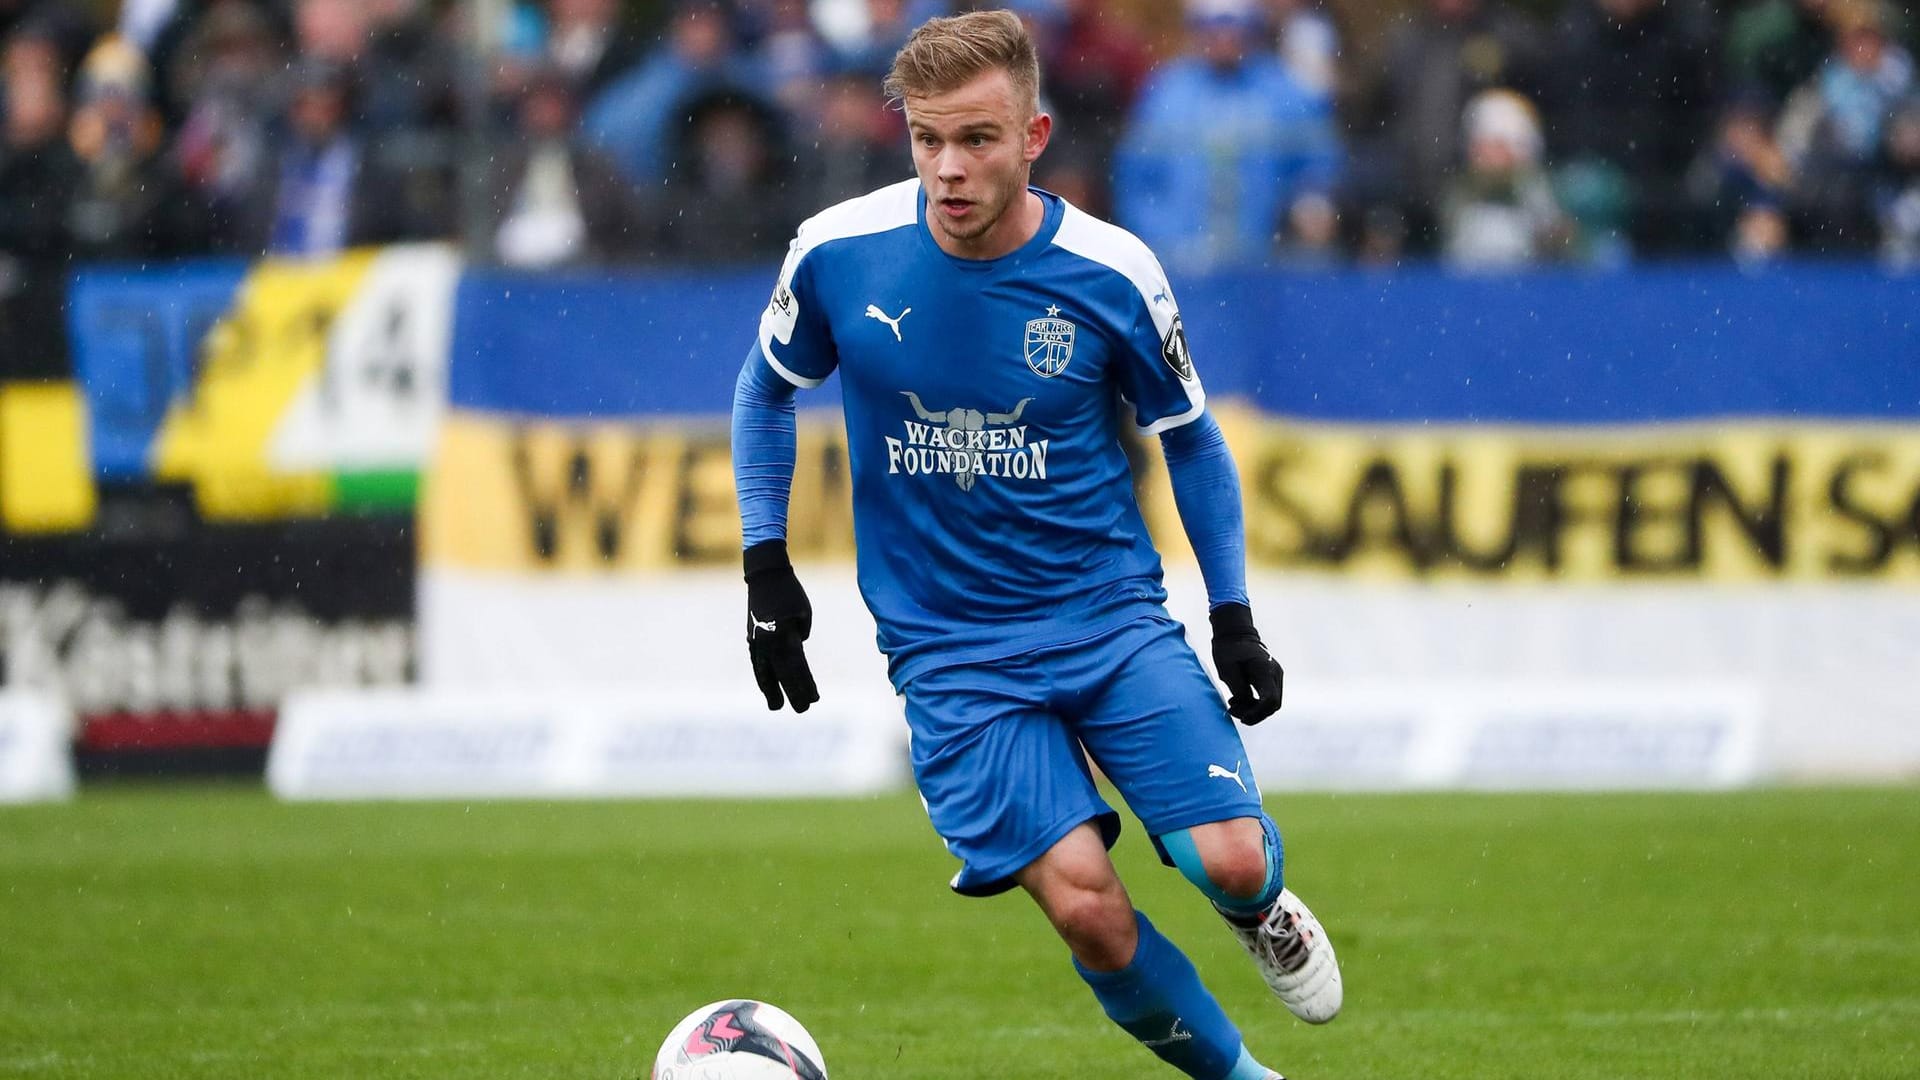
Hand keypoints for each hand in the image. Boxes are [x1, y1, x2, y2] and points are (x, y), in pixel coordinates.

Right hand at [744, 540, 818, 712]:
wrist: (765, 576)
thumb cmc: (790, 593)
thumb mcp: (804, 614)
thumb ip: (799, 638)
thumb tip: (793, 654)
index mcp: (785, 635)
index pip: (798, 667)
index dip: (806, 685)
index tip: (815, 699)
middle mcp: (769, 642)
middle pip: (782, 674)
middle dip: (792, 693)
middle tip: (803, 710)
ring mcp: (757, 641)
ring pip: (764, 671)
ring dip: (771, 690)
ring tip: (775, 706)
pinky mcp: (753, 638)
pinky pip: (757, 663)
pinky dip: (761, 676)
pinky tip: (765, 686)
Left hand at [1209, 602, 1282, 724]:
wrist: (1235, 634)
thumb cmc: (1229, 650)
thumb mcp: (1228, 672)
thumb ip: (1240, 691)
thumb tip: (1246, 707)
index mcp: (1265, 670)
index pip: (1270, 700)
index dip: (1257, 714)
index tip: (1241, 717)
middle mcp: (1275, 674)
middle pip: (1273, 705)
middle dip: (1254, 714)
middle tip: (1233, 711)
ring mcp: (1276, 675)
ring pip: (1272, 703)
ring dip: (1254, 709)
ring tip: (1233, 705)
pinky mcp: (1272, 678)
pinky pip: (1268, 697)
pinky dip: (1255, 703)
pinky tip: (1239, 700)